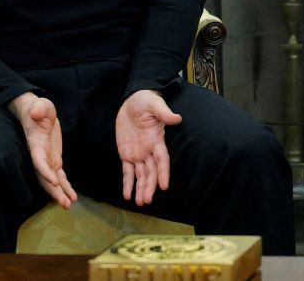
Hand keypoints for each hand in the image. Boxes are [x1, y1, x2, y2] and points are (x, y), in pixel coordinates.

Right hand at [8, 92, 76, 208]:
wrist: (36, 112)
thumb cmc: (38, 108)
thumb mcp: (41, 105)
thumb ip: (39, 108)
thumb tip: (37, 111)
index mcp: (36, 144)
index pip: (38, 160)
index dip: (44, 171)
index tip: (54, 180)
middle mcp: (40, 155)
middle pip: (44, 177)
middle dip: (53, 190)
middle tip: (64, 203)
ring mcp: (47, 159)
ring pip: (52, 180)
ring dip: (60, 193)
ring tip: (68, 205)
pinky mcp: (54, 159)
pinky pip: (59, 176)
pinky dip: (65, 187)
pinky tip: (72, 197)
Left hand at [115, 89, 182, 206]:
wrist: (132, 101)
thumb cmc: (145, 101)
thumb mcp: (154, 104)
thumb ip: (164, 113)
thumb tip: (177, 118)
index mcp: (156, 140)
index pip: (162, 160)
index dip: (163, 173)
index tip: (165, 186)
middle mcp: (148, 150)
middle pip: (151, 172)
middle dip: (149, 186)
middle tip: (146, 200)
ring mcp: (138, 154)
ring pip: (140, 175)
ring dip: (141, 189)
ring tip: (139, 202)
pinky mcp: (126, 154)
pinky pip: (127, 171)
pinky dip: (127, 183)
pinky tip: (127, 195)